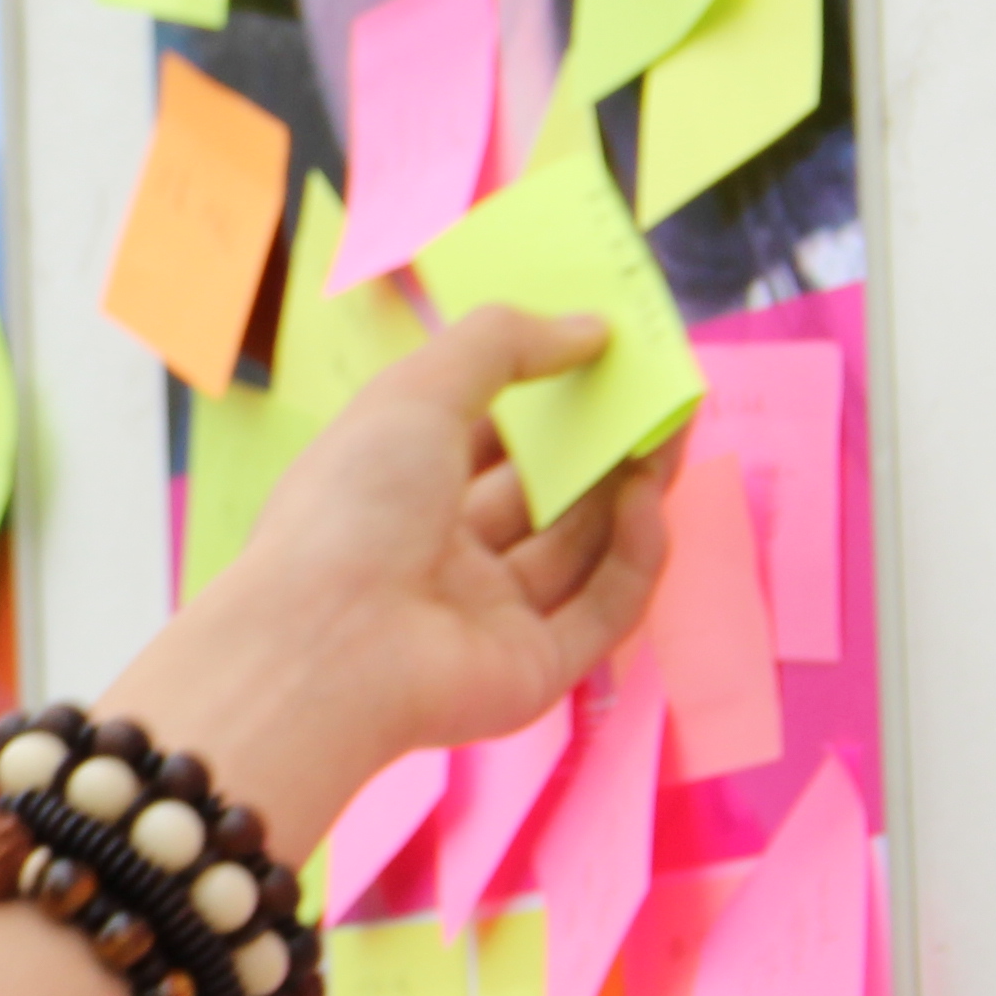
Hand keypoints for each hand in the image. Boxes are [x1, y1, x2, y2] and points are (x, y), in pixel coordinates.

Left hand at [107, 309, 676, 858]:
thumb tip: (589, 325)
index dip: (538, 399)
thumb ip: (500, 345)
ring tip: (670, 429)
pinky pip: (603, 608)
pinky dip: (635, 553)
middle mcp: (439, 557)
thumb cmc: (351, 508)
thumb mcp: (415, 393)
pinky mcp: (534, 669)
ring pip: (580, 548)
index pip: (477, 441)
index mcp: (394, 493)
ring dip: (630, 489)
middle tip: (653, 395)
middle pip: (539, 496)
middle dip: (598, 445)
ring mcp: (487, 617)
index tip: (598, 356)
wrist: (325, 645)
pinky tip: (647, 497)